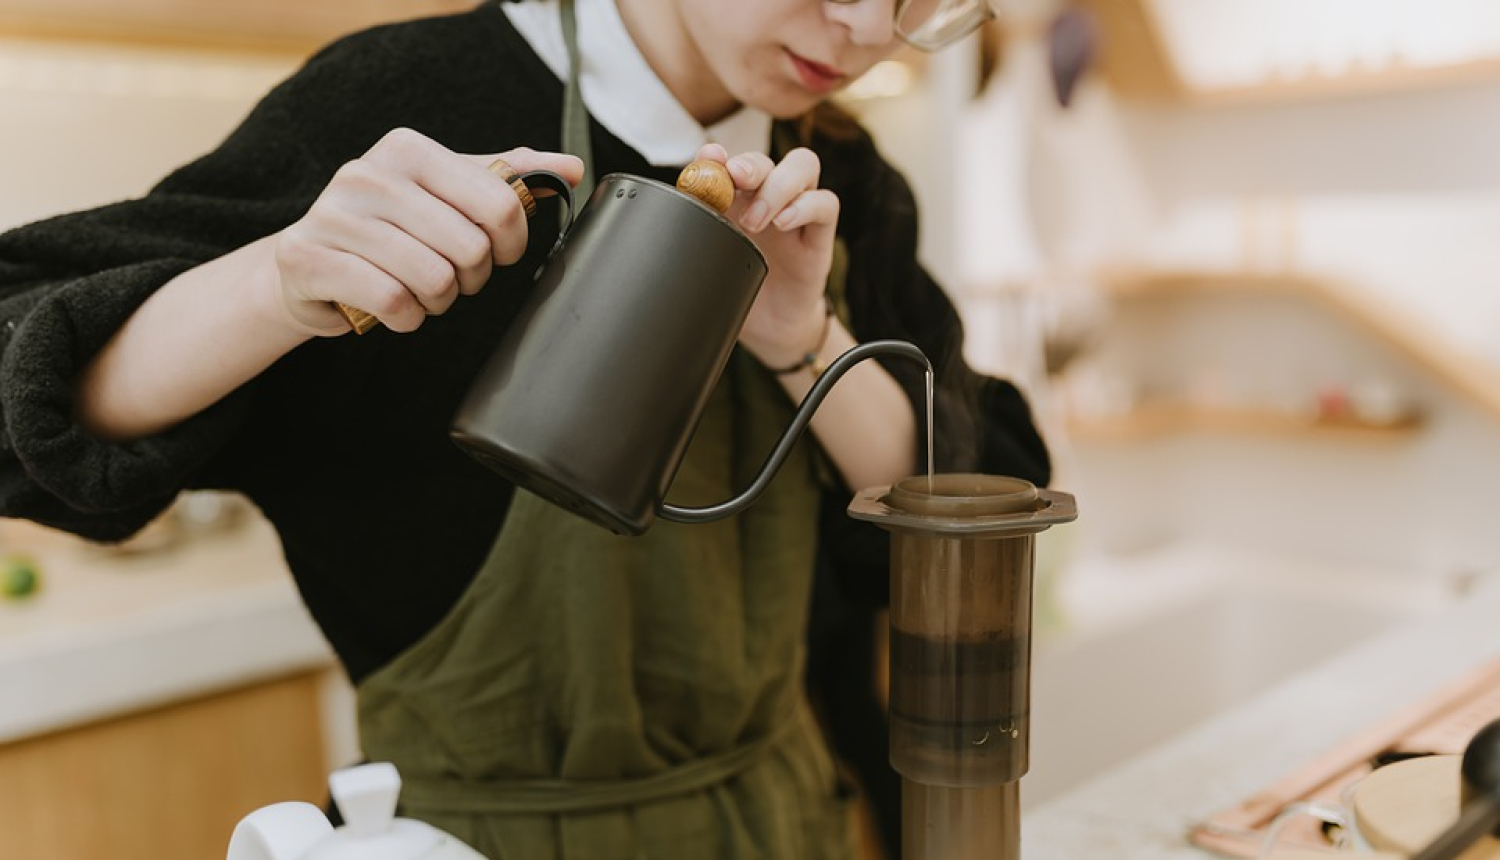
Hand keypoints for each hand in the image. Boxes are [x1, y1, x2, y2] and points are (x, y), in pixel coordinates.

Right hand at [273, 127, 583, 335]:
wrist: (306, 266)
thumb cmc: (388, 231)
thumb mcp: (446, 195)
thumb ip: (506, 178)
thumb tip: (571, 168)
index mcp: (407, 149)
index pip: (500, 201)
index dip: (511, 242)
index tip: (497, 253)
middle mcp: (367, 173)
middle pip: (471, 248)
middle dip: (471, 278)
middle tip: (450, 278)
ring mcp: (332, 215)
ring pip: (434, 279)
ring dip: (437, 302)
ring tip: (418, 291)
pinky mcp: (307, 259)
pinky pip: (393, 303)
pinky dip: (405, 319)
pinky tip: (392, 309)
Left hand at [694, 143, 839, 368]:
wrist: (770, 329)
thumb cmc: (741, 288)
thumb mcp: (711, 261)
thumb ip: (697, 233)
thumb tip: (669, 215)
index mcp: (736, 199)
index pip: (730, 161)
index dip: (718, 154)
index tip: (707, 158)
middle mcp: (768, 198)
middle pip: (766, 158)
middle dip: (749, 165)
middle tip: (734, 180)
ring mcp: (797, 211)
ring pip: (803, 166)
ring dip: (777, 185)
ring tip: (756, 219)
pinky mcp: (819, 234)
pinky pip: (826, 203)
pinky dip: (806, 206)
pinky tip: (784, 222)